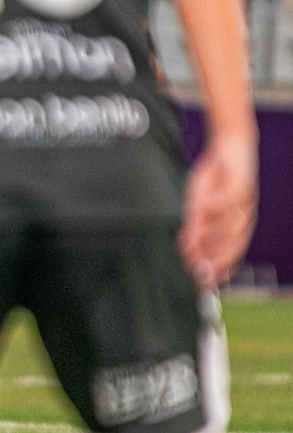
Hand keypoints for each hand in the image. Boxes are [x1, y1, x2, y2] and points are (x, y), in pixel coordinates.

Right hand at [178, 132, 257, 287]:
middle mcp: (243, 219)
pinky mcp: (242, 185)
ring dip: (210, 237)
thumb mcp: (197, 207)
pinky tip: (198, 207)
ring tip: (191, 242)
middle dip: (214, 259)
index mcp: (235, 227)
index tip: (203, 282)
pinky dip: (213, 207)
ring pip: (230, 227)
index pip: (230, 254)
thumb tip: (186, 250)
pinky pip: (227, 201)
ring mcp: (244, 204)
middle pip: (233, 246)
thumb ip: (194, 227)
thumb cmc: (213, 180)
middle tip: (196, 268)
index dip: (218, 269)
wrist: (228, 150)